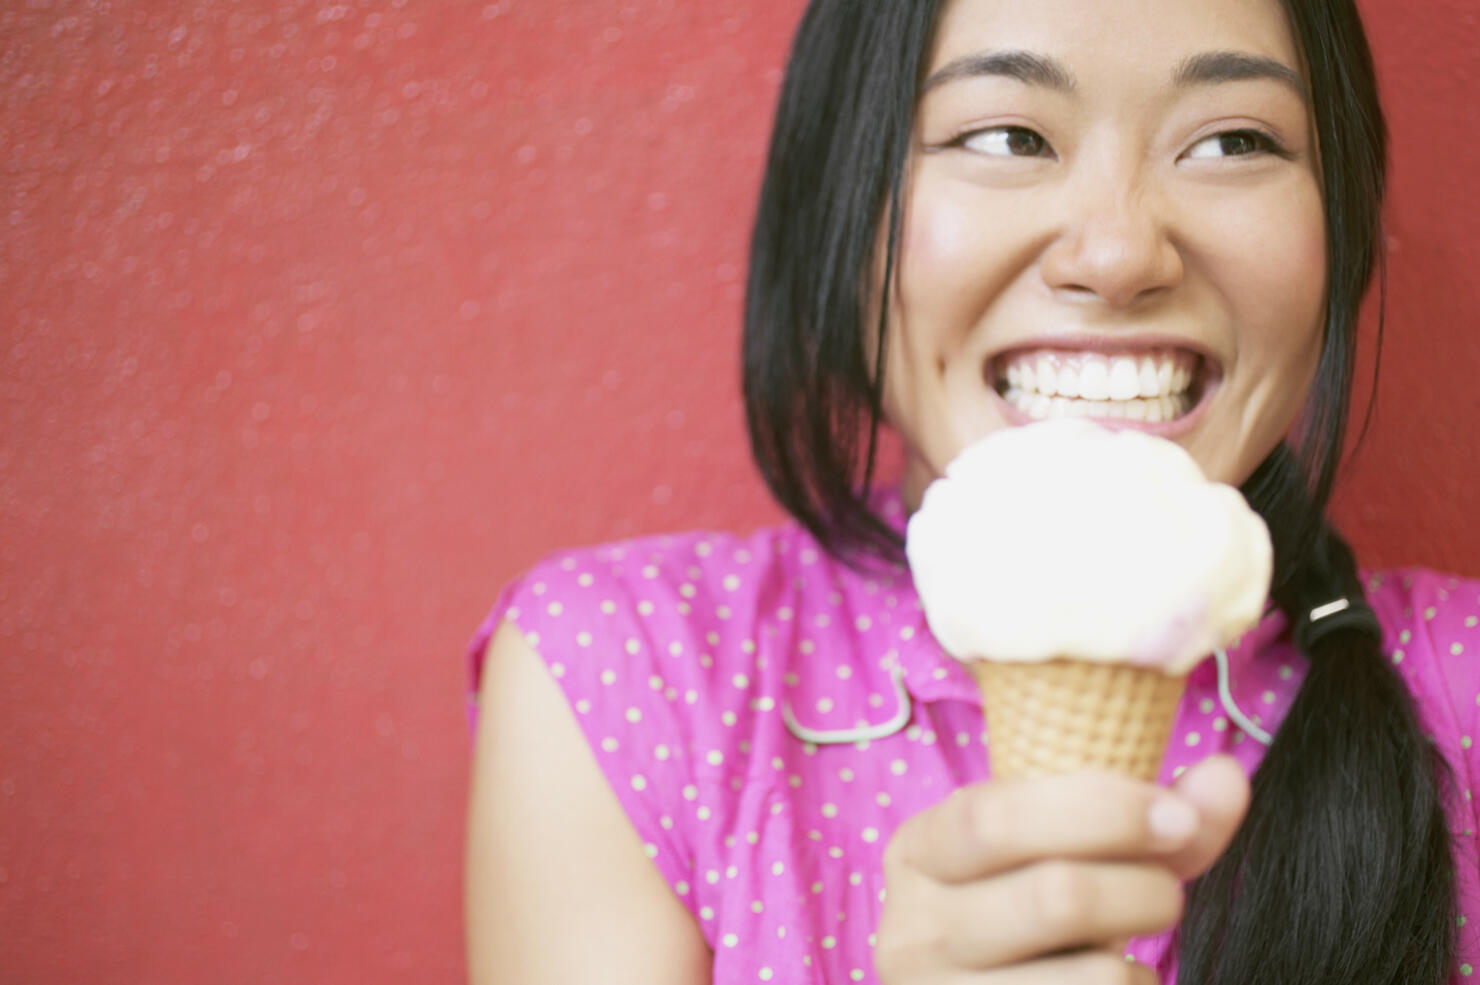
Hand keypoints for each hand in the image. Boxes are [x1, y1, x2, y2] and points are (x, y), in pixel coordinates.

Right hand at [874, 755, 1249, 982]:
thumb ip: (1143, 817)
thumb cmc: (1024, 910)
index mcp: (920, 850)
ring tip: (1129, 947)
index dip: (1100, 812)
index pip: (996, 818)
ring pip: (1093, 978)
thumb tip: (1226, 776)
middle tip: (1168, 892)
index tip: (1177, 816)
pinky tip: (1109, 983)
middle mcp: (914, 929)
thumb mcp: (1056, 850)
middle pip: (1055, 898)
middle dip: (1142, 888)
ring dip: (1140, 959)